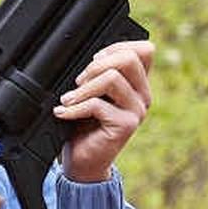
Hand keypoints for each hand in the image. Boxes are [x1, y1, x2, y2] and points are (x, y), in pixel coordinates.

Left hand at [56, 37, 153, 180]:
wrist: (83, 161)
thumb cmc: (85, 126)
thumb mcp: (92, 94)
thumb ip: (97, 75)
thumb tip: (89, 57)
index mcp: (137, 83)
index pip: (144, 49)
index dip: (117, 47)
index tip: (93, 61)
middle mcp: (142, 94)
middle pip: (129, 58)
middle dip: (96, 65)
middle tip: (78, 82)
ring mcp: (137, 110)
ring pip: (112, 79)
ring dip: (83, 88)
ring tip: (68, 99)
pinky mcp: (126, 125)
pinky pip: (97, 105)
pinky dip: (75, 108)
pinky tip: (63, 113)